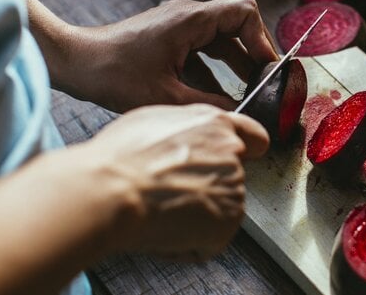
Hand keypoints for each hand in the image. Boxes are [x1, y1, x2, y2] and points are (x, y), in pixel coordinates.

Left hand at [38, 0, 277, 111]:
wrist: (75, 63)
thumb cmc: (114, 74)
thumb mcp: (166, 96)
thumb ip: (209, 103)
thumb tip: (239, 114)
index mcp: (191, 19)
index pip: (245, 12)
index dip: (262, 39)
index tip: (267, 68)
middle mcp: (187, 15)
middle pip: (237, 25)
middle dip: (253, 54)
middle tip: (264, 83)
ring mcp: (177, 25)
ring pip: (221, 40)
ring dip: (236, 64)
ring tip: (249, 92)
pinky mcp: (168, 38)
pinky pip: (202, 50)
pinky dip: (214, 70)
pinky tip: (219, 96)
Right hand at [80, 104, 268, 259]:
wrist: (112, 191)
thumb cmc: (120, 158)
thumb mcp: (153, 121)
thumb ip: (185, 130)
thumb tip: (185, 141)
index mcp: (214, 124)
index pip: (254, 137)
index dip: (248, 150)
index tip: (246, 158)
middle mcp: (231, 153)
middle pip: (230, 177)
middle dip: (205, 188)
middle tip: (170, 193)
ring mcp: (234, 187)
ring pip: (218, 209)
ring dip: (196, 217)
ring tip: (161, 210)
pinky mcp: (229, 220)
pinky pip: (210, 240)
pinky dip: (189, 244)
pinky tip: (164, 229)